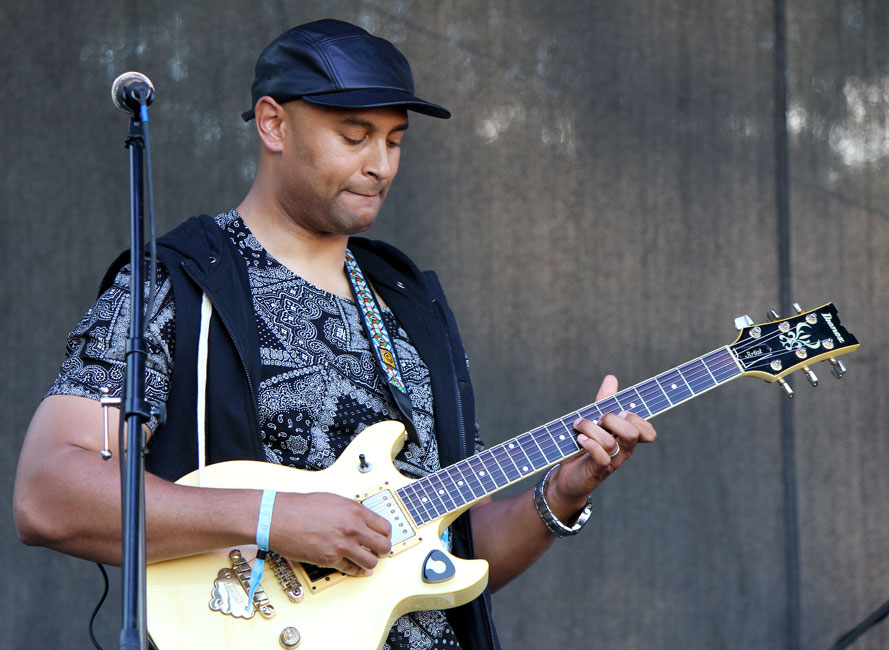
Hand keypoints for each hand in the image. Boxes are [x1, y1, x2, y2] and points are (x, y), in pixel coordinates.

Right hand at [268, 492, 391, 575]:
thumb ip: (351, 511)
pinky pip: (350, 569)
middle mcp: (352, 528)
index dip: (386, 535)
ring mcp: (342, 545)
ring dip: (370, 562)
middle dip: (382, 550)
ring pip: (371, 561)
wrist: (278, 518)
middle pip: (383, 546)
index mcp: (355, 511)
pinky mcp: (330, 559)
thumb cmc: (300, 507)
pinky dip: (355, 570)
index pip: (385, 527)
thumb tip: (362, 519)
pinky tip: (355, 568)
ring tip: (365, 559)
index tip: (383, 537)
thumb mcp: (333, 500)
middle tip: (378, 551)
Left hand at [545, 375, 656, 517]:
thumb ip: (604, 401)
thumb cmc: (584, 446)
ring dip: (591, 428)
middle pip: (633, 433)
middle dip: (614, 419)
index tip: (621, 411)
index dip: (639, 419)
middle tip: (599, 418)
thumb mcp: (595, 420)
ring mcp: (612, 462)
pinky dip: (590, 444)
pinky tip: (580, 439)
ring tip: (578, 425)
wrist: (568, 476)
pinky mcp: (597, 471)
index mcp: (627, 439)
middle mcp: (624, 451)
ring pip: (611, 442)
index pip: (648, 432)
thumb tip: (612, 378)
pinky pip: (602, 457)